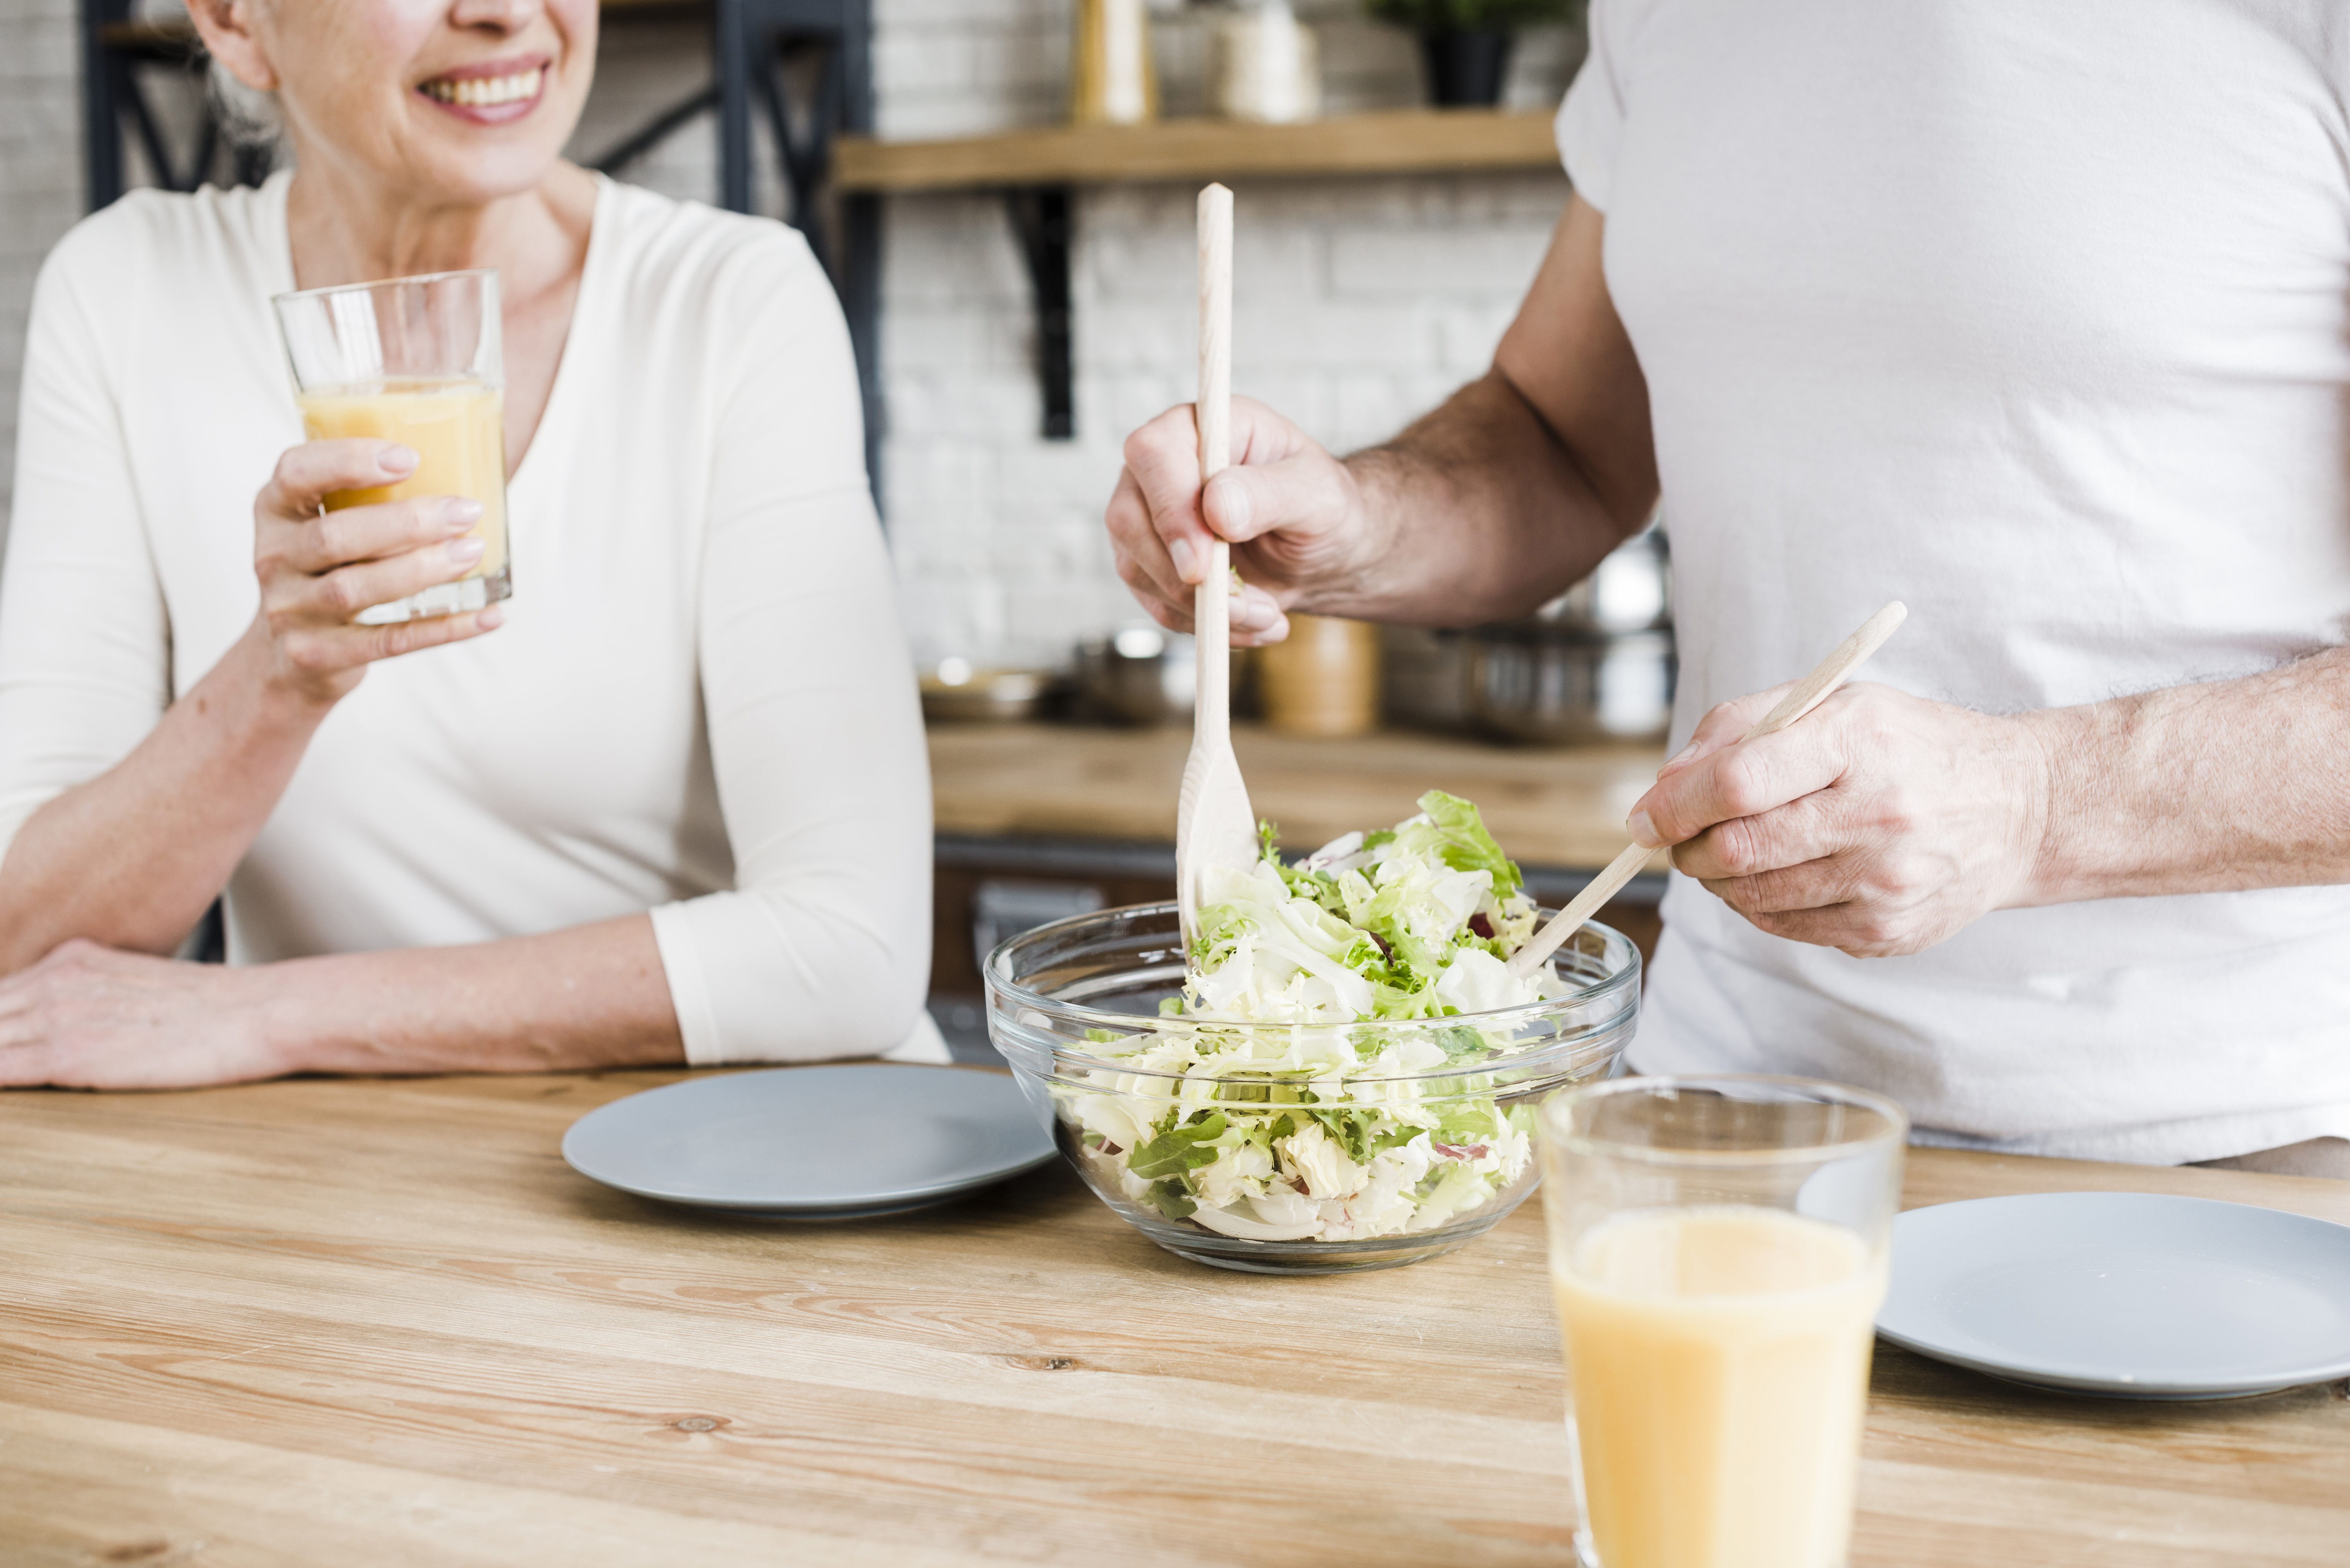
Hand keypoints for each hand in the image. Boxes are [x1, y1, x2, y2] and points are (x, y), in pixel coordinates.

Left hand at [0, 941, 292, 1088]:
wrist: (256, 1012)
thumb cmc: (217, 1008)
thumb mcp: (142, 984)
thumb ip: (97, 996)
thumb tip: (80, 1024)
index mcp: (74, 959)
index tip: (5, 1040)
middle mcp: (57, 978)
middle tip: (7, 1058)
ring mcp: (58, 1014)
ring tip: (6, 1071)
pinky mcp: (68, 1054)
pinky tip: (3, 1093)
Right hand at [253, 438, 504, 704]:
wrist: (287, 660)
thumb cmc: (329, 572)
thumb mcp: (327, 525)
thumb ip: (372, 496)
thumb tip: (476, 456)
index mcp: (275, 511)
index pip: (296, 473)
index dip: (348, 461)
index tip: (410, 457)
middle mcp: (273, 558)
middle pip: (335, 535)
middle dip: (407, 522)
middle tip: (467, 510)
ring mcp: (289, 611)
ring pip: (357, 588)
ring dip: (422, 568)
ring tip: (473, 550)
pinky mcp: (316, 655)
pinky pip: (388, 641)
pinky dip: (444, 628)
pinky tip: (489, 615)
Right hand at [1105, 397, 1381, 645]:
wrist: (1320, 552)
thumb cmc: (1322, 508)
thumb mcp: (1317, 495)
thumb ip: (1270, 494)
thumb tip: (1216, 507)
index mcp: (1203, 427)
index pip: (1154, 454)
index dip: (1170, 511)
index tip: (1204, 566)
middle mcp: (1162, 468)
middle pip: (1128, 518)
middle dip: (1185, 577)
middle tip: (1248, 606)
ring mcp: (1148, 517)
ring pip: (1137, 569)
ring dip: (1202, 609)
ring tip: (1266, 616)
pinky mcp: (1149, 563)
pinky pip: (1155, 603)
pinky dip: (1202, 624)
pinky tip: (1249, 623)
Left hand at [1627, 683, 2052, 957]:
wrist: (2019, 809)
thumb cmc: (1911, 747)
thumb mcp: (1832, 704)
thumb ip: (1738, 729)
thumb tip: (1662, 787)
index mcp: (1857, 742)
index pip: (1738, 782)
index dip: (1674, 805)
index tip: (1646, 816)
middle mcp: (1877, 815)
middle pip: (1735, 850)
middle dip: (1687, 848)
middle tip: (1681, 837)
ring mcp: (1886, 882)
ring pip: (1751, 898)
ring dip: (1718, 880)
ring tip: (1735, 851)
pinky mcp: (1889, 932)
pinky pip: (1787, 928)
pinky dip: (1762, 906)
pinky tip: (1785, 875)